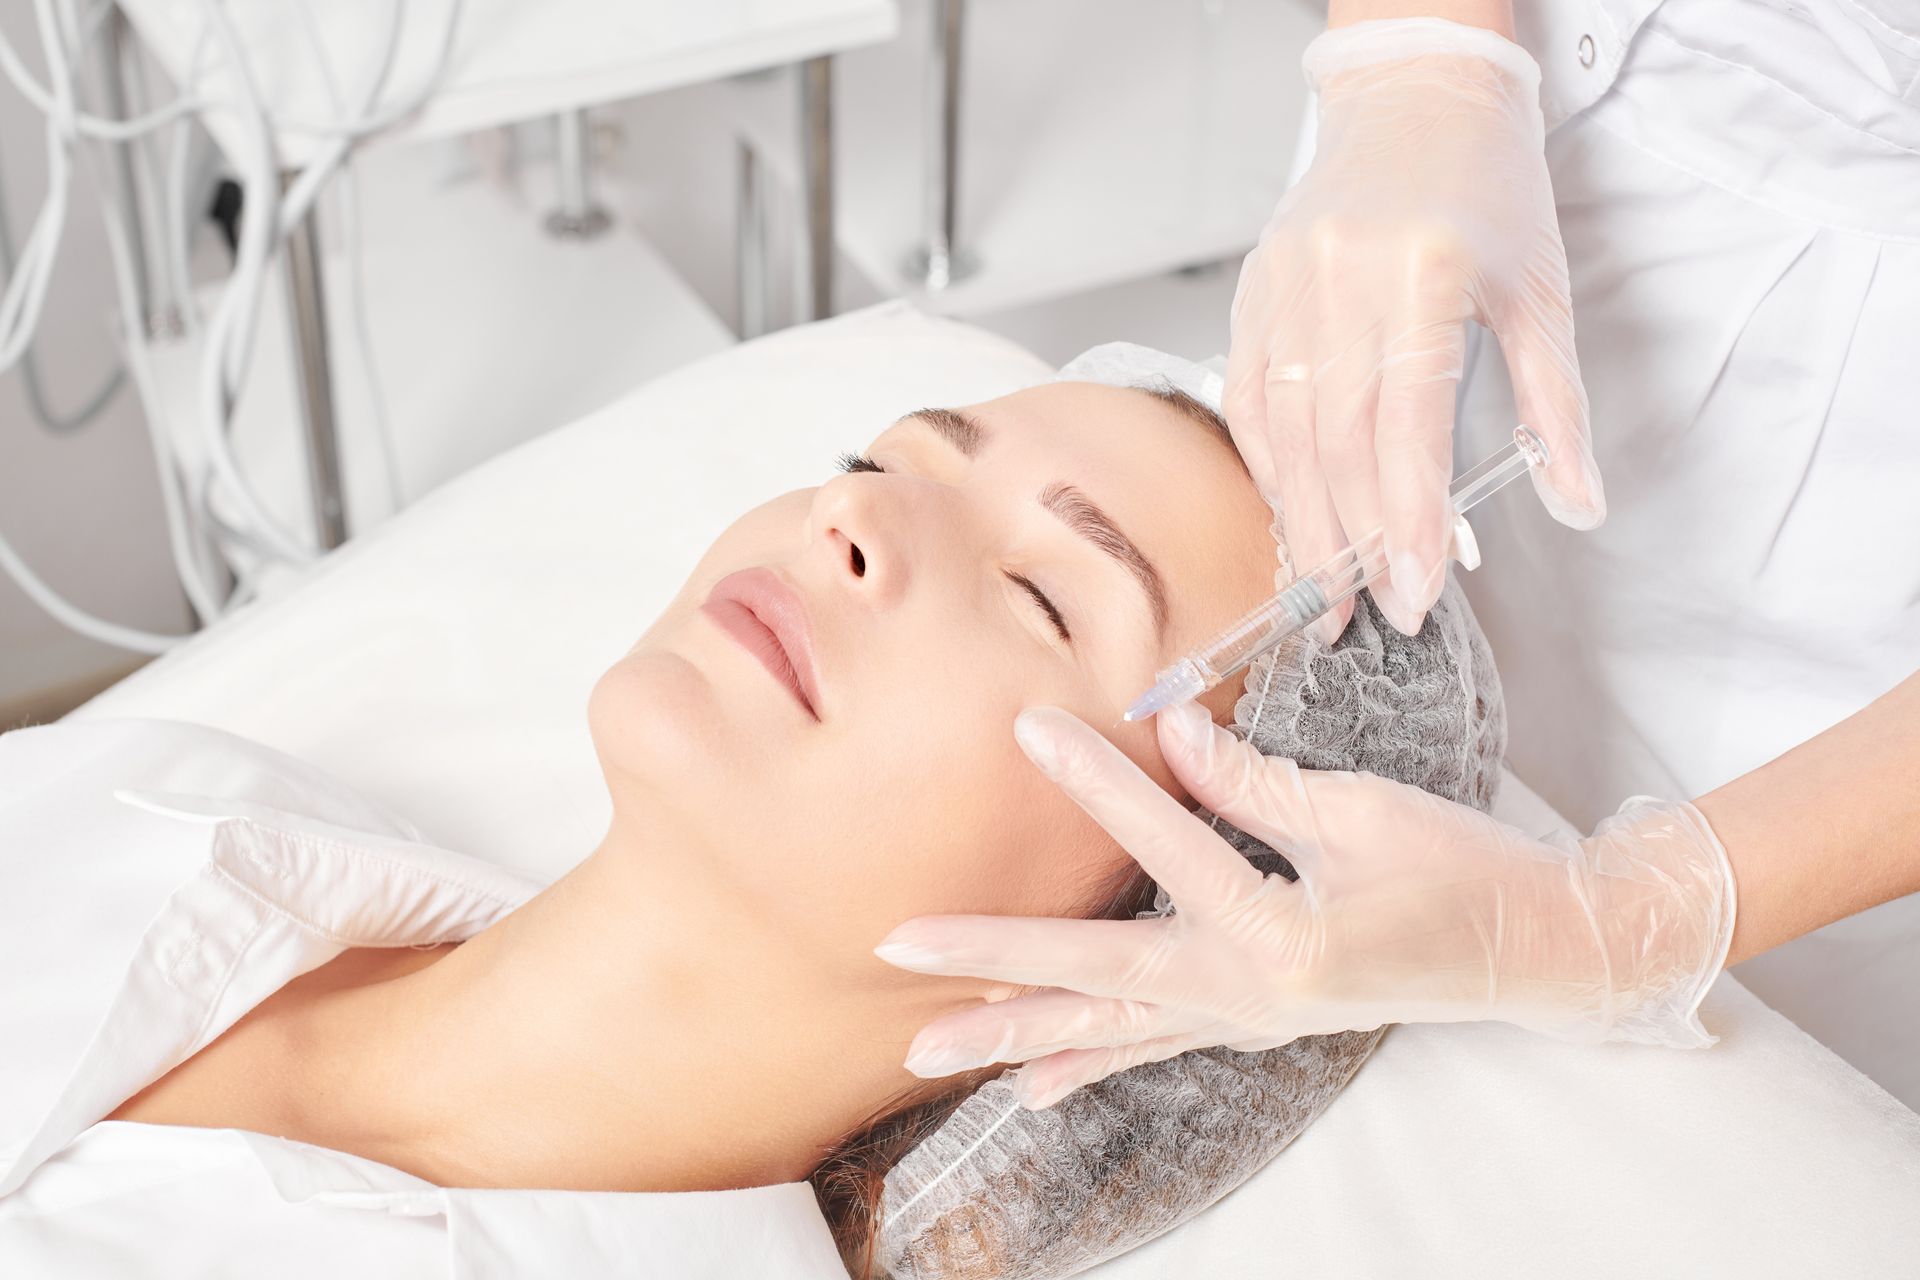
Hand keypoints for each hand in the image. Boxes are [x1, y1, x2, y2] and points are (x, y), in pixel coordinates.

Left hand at [875, 702, 1734, 1109]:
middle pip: (1097, 972)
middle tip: (897, 946)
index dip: (1100, 781)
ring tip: (922, 1047)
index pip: (1170, 843)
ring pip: (1107, 1029)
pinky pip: (1148, 1050)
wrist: (1526, 951)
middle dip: (991, 958)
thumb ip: (1255, 784)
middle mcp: (1248, 994)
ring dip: (1012, 1034)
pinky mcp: (1248, 1025)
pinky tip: (1026, 1085)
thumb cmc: (1459, 869)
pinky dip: (1083, 1064)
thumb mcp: (1362, 812)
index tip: (1030, 725)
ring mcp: (1243, 1021)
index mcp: (1281, 931)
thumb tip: (1168, 736)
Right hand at [1224, 18, 1605, 640]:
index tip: (1415, 595)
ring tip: (1326, 590)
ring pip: (1282, 432)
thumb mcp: (1542, 292)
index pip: (1405, 427)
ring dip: (1304, 521)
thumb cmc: (1485, 184)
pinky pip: (1248, 400)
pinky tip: (1292, 514)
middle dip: (1352, 543)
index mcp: (1422, 276)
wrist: (1415, 94)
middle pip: (1334, 444)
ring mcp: (1284, 287)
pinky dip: (1269, 466)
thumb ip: (1555, 408)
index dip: (1407, 522)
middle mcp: (1340, 282)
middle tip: (1369, 615)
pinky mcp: (1253, 293)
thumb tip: (1577, 503)